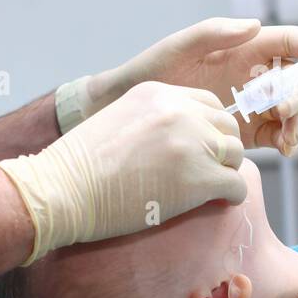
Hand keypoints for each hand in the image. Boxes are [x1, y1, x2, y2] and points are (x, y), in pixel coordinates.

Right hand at [0, 82, 246, 262]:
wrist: (62, 190)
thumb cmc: (80, 166)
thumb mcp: (119, 120)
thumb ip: (154, 121)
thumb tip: (180, 143)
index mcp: (159, 93)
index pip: (209, 103)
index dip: (209, 129)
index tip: (202, 149)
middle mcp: (179, 111)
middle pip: (227, 127)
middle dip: (222, 150)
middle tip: (209, 171)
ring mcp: (191, 142)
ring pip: (236, 154)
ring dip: (226, 173)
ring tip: (210, 190)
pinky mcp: (199, 177)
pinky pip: (236, 186)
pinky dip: (230, 197)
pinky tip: (215, 204)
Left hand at [77, 18, 297, 155]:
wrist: (122, 113)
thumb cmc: (148, 73)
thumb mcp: (177, 48)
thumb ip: (214, 32)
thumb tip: (254, 26)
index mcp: (241, 49)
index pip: (287, 43)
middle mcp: (251, 75)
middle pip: (295, 80)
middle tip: (289, 109)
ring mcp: (249, 105)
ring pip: (290, 110)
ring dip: (297, 123)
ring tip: (286, 139)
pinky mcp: (243, 132)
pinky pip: (275, 135)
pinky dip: (285, 141)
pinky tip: (282, 150)